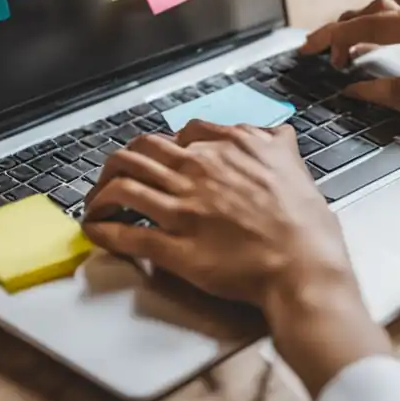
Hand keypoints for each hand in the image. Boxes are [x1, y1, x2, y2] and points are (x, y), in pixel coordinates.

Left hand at [82, 122, 351, 306]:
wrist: (304, 267)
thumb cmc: (304, 225)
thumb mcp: (294, 165)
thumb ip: (277, 144)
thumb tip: (276, 133)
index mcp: (228, 148)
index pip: (181, 134)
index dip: (163, 145)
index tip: (158, 158)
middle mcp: (200, 171)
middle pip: (139, 152)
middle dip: (118, 162)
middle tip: (113, 176)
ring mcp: (183, 208)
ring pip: (123, 185)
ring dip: (100, 193)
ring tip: (96, 203)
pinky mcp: (174, 246)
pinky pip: (127, 233)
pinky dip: (103, 229)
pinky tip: (94, 230)